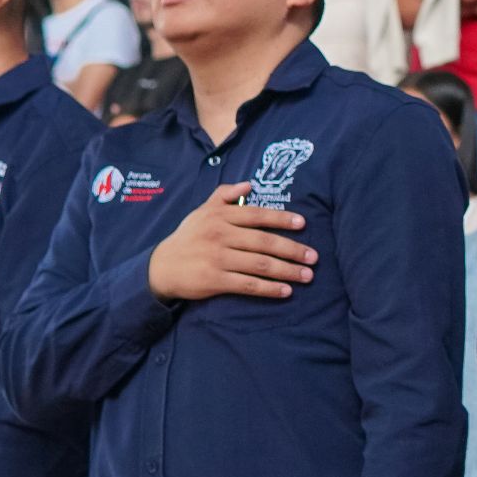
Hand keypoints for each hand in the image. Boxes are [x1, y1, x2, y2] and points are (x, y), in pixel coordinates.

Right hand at [146, 182, 317, 302]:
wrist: (162, 266)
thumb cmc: (189, 237)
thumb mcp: (202, 211)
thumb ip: (224, 196)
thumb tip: (249, 185)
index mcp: (219, 216)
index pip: (257, 215)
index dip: (281, 218)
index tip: (303, 223)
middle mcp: (220, 236)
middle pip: (264, 242)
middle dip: (292, 249)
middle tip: (314, 256)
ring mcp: (218, 259)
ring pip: (259, 265)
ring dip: (287, 270)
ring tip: (307, 275)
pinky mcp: (215, 280)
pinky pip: (248, 285)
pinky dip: (269, 288)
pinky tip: (286, 291)